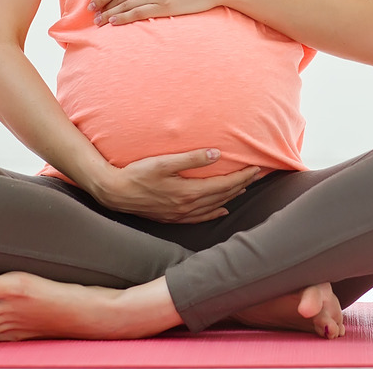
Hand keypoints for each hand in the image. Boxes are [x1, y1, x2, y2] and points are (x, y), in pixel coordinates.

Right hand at [91, 148, 260, 223]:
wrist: (115, 192)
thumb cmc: (137, 174)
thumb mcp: (164, 162)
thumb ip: (191, 158)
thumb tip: (216, 154)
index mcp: (188, 192)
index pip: (223, 184)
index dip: (241, 176)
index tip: (255, 168)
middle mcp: (187, 206)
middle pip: (222, 195)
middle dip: (241, 184)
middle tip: (256, 175)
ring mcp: (180, 214)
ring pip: (214, 206)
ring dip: (231, 197)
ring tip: (244, 188)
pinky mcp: (173, 217)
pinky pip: (200, 218)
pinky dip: (214, 213)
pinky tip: (222, 210)